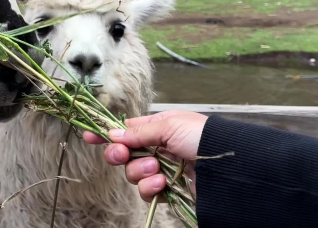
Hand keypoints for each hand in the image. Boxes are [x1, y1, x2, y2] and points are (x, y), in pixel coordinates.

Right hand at [82, 111, 207, 201]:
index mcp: (158, 128)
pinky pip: (146, 191)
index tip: (89, 137)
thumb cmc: (202, 137)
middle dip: (119, 155)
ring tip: (156, 170)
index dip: (107, 134)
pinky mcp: (167, 191)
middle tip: (122, 155)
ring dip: (140, 171)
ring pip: (132, 174)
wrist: (228, 168)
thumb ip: (138, 132)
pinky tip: (162, 184)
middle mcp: (157, 149)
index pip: (126, 130)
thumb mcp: (169, 125)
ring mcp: (161, 170)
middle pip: (124, 153)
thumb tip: (112, 134)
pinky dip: (150, 188)